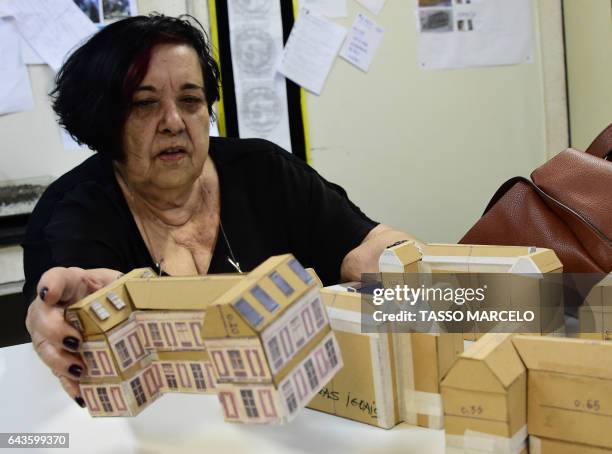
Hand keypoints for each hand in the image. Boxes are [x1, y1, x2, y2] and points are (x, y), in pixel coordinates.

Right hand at [25, 267, 120, 406]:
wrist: (103, 307)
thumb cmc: (107, 291)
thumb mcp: (116, 281)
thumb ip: (125, 283)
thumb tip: (147, 289)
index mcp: (69, 284)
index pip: (54, 279)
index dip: (50, 285)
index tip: (49, 294)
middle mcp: (51, 309)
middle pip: (41, 317)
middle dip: (55, 330)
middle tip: (75, 341)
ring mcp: (49, 334)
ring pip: (44, 347)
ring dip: (60, 360)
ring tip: (80, 369)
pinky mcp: (58, 356)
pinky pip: (58, 373)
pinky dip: (69, 384)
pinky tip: (82, 394)